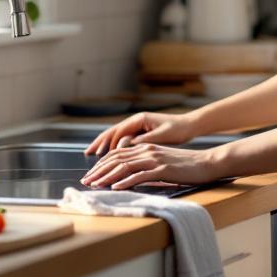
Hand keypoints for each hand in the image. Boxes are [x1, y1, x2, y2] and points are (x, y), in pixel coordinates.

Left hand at [79, 143, 223, 190]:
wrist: (207, 163)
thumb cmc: (186, 166)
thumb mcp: (162, 162)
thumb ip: (146, 166)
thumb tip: (129, 178)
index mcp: (146, 147)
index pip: (117, 154)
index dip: (101, 164)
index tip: (90, 174)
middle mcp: (147, 150)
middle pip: (116, 159)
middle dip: (98, 170)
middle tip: (85, 181)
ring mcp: (155, 159)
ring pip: (124, 166)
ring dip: (106, 177)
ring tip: (95, 185)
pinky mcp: (162, 169)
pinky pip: (139, 176)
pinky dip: (125, 182)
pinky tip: (115, 188)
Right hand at [83, 112, 200, 155]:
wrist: (190, 125)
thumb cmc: (178, 130)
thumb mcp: (162, 136)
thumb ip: (143, 140)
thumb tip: (125, 146)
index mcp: (139, 120)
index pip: (118, 132)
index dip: (108, 145)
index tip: (99, 156)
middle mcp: (135, 120)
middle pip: (112, 132)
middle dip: (99, 142)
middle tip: (87, 154)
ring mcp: (137, 125)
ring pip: (116, 135)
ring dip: (104, 144)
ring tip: (92, 154)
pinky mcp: (140, 131)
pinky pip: (123, 138)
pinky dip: (113, 145)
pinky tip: (109, 153)